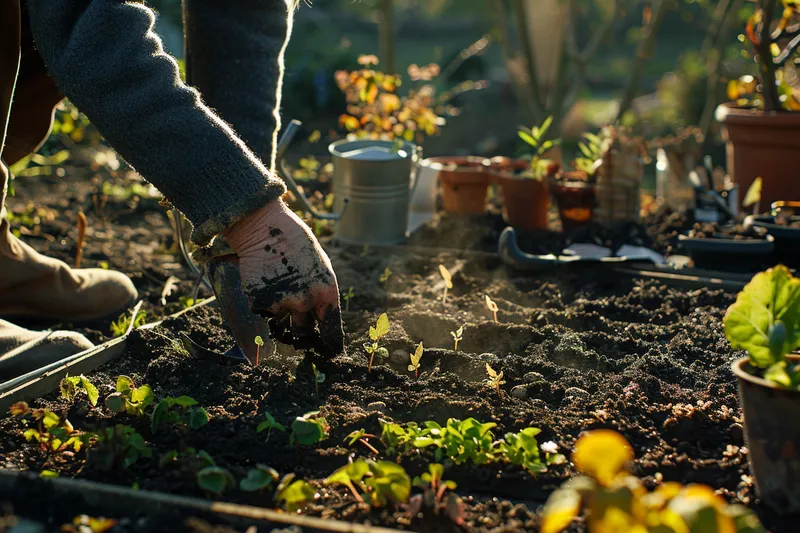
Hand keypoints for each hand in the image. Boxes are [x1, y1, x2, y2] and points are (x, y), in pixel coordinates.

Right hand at [224, 199, 343, 355]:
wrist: (265, 229)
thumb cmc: (295, 244)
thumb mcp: (319, 267)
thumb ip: (320, 293)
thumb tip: (320, 317)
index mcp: (327, 293)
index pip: (331, 329)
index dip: (329, 344)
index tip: (327, 352)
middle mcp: (306, 302)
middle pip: (305, 334)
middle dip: (302, 335)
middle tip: (297, 330)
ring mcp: (282, 304)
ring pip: (281, 324)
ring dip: (280, 315)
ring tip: (277, 291)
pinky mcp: (260, 303)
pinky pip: (263, 312)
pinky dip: (263, 302)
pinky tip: (263, 282)